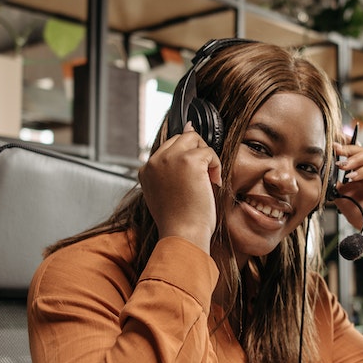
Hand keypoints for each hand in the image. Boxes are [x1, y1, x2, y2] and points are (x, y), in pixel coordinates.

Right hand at [138, 124, 221, 252]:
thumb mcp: (166, 192)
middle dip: (196, 154)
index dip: (184, 159)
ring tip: (207, 180)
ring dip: (206, 157)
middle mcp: (155, 161)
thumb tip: (189, 127)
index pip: (168, 149)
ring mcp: (170, 159)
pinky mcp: (189, 160)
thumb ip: (172, 166)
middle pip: (180, 139)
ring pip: (194, 138)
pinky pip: (209, 152)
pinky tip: (213, 183)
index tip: (192, 176)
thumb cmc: (179, 220)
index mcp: (146, 170)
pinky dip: (216, 166)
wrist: (183, 235)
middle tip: (202, 178)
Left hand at [333, 139, 362, 249]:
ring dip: (356, 159)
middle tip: (334, 149)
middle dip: (347, 149)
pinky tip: (354, 176)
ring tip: (343, 166)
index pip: (355, 152)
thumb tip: (325, 174)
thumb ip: (336, 185)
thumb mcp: (344, 198)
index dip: (345, 144)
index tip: (331, 143)